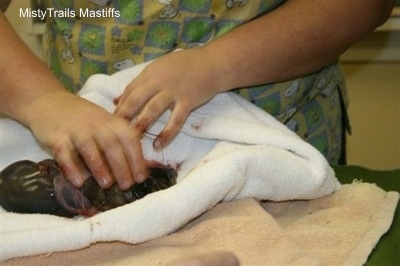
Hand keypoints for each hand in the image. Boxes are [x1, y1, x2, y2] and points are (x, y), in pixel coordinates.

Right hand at [26, 90, 145, 189]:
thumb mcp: (104, 125)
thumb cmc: (83, 120)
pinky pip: (64, 152)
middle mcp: (95, 123)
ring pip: (89, 147)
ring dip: (99, 167)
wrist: (48, 102)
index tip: (141, 177)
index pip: (128, 138)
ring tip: (106, 185)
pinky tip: (79, 182)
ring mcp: (75, 129)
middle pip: (111, 143)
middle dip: (121, 166)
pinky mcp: (56, 136)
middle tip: (127, 185)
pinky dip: (71, 167)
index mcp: (111, 121)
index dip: (136, 158)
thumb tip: (139, 169)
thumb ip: (119, 143)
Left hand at [113, 48, 224, 148]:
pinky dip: (166, 133)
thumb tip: (116, 100)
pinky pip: (175, 120)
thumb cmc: (185, 65)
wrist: (212, 64)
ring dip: (141, 124)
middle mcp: (159, 81)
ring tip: (131, 138)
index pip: (130, 90)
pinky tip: (158, 144)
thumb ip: (139, 83)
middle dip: (124, 116)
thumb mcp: (158, 68)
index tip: (110, 121)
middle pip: (136, 100)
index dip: (120, 106)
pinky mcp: (188, 101)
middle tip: (113, 132)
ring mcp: (174, 91)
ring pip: (153, 110)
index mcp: (150, 72)